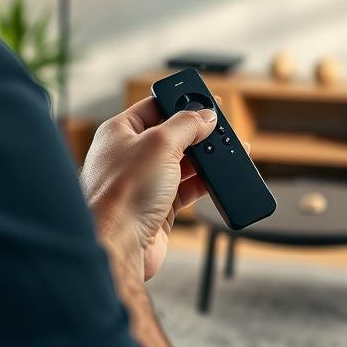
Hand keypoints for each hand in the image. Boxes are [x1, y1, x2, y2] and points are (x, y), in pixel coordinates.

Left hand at [81, 98, 216, 280]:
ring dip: (205, 159)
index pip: (154, 106)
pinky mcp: (158, 207)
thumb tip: (206, 116)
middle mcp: (129, 155)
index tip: (206, 100)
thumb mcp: (160, 144)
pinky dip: (205, 183)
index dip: (180, 102)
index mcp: (120, 132)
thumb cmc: (123, 193)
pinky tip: (220, 178)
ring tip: (228, 151)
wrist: (117, 246)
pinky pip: (186, 189)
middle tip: (221, 128)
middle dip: (197, 133)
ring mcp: (144, 182)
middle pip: (171, 135)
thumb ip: (187, 125)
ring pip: (181, 163)